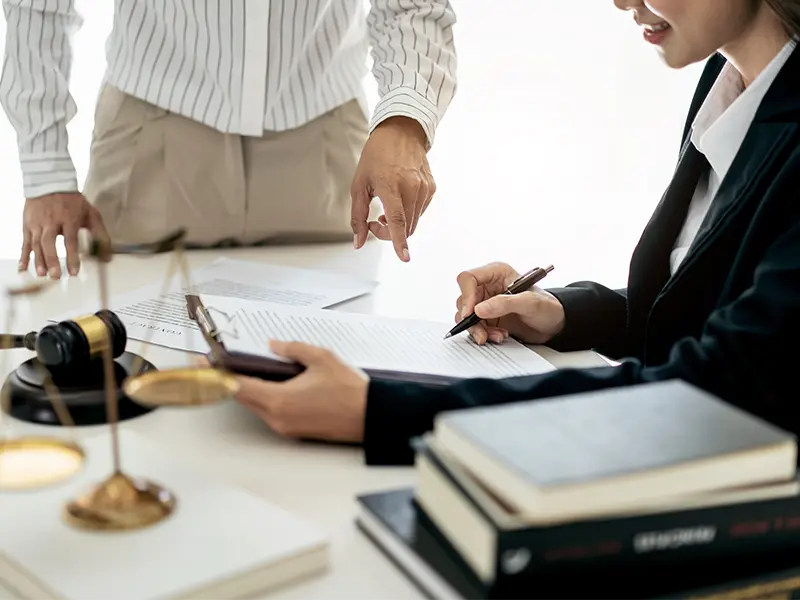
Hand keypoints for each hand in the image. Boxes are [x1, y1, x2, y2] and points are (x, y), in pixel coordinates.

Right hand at [19, 192, 109, 277]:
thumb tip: (107, 258)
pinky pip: (24, 242)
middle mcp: (51, 221)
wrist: (50, 183)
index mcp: (69, 218)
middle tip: (55, 275)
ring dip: (38, 260)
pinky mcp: (27, 224)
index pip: (70, 240)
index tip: (74, 272)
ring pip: (35, 243)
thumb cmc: (74, 202)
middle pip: (49, 242)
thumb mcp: (92, 214)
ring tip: (42, 274)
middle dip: (51, 260)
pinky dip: (24, 255)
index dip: (72, 257)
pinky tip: (23, 267)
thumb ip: (101, 236)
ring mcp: (37, 223)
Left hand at [229, 340, 368, 441]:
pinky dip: (264, 398)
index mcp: (279, 400)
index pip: (237, 386)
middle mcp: (277, 417)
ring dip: (247, 389)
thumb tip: (274, 345)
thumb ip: (292, 349)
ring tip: (243, 370)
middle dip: (230, 380)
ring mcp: (285, 427)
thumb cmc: (349, 390)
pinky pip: (270, 412)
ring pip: (256, 406)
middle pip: (243, 398)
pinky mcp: (294, 431)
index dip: (217, 374)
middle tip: (220, 363)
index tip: (203, 364)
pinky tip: (269, 384)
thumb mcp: (321, 358)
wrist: (370, 417)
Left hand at [350, 116, 434, 261]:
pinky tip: (399, 201)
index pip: (397, 220)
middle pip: (405, 227)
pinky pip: (420, 211)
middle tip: (374, 222)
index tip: (404, 257)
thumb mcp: (359, 185)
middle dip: (389, 233)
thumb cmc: (376, 156)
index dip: (399, 241)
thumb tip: (358, 242)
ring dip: (399, 224)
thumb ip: (358, 216)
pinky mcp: (431, 188)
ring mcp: (424, 187)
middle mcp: (411, 187)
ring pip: (413, 222)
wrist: (400, 133)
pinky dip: (408, 214)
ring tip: (385, 210)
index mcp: (390, 185)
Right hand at [455, 262, 565, 344]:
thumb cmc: (547, 307)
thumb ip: (504, 304)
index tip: (471, 313)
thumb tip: (478, 309)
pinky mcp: (487, 318)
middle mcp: (487, 287)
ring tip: (497, 336)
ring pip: (466, 316)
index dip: (466, 296)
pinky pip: (474, 327)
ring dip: (478, 329)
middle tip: (482, 334)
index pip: (468, 279)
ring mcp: (486, 303)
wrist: (555, 325)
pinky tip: (499, 336)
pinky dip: (483, 334)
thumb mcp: (530, 303)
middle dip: (472, 319)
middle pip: (464, 300)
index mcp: (496, 273)